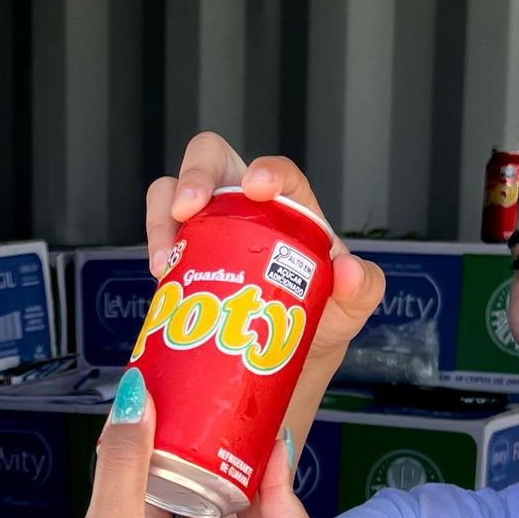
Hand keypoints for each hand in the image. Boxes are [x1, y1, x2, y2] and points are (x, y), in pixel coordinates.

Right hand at [144, 135, 386, 500]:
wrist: (289, 357)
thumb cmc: (321, 315)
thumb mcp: (352, 304)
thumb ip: (362, 287)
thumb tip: (347, 271)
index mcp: (288, 207)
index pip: (276, 172)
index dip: (265, 170)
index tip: (256, 186)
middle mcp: (242, 207)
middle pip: (210, 160)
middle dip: (194, 175)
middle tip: (188, 208)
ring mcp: (208, 229)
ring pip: (171, 194)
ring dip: (161, 216)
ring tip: (165, 256)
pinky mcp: (182, 258)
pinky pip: (159, 238)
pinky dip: (156, 250)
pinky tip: (162, 275)